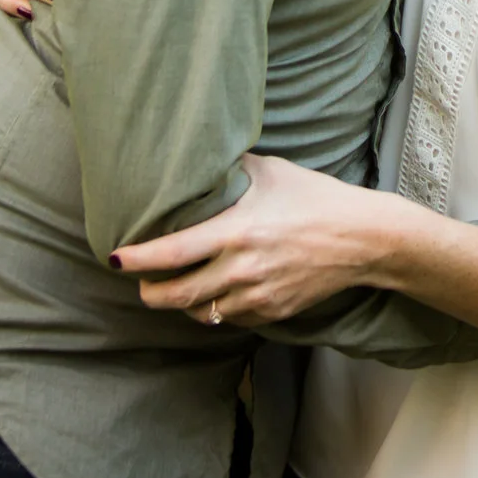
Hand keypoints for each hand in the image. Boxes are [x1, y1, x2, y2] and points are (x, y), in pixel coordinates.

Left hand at [114, 153, 402, 327]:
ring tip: (175, 289)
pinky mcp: (274, 312)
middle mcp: (243, 268)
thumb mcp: (272, 172)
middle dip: (151, 292)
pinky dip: (216, 309)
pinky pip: (231, 319)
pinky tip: (215, 294)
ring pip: (202, 313)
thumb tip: (201, 159)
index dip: (138, 259)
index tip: (115, 259)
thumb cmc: (316, 197)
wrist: (363, 239)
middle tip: (140, 283)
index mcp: (237, 231)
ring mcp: (259, 295)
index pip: (173, 253)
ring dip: (182, 304)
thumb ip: (233, 171)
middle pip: (178, 295)